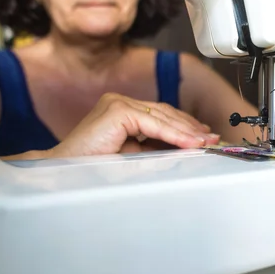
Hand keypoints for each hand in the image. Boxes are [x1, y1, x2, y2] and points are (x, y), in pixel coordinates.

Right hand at [47, 92, 219, 157]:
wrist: (61, 172)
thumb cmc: (92, 168)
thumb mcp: (131, 156)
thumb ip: (153, 148)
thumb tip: (184, 148)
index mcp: (121, 110)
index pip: (160, 114)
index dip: (184, 126)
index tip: (204, 136)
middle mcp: (120, 101)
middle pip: (165, 113)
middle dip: (191, 127)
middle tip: (212, 139)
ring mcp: (118, 103)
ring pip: (162, 116)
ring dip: (187, 131)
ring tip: (206, 142)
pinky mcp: (117, 111)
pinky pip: (153, 123)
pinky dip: (174, 134)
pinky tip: (191, 143)